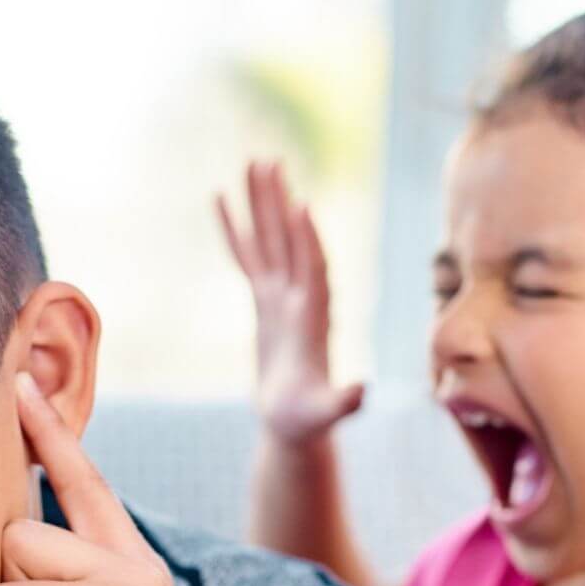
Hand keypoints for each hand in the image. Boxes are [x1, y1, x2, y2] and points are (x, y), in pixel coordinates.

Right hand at [216, 159, 363, 445]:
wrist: (297, 424)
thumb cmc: (309, 422)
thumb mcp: (326, 414)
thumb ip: (345, 402)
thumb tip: (363, 392)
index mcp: (316, 318)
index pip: (313, 269)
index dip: (308, 240)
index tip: (301, 204)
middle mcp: (301, 298)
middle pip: (290, 240)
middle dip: (279, 202)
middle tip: (268, 161)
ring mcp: (281, 297)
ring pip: (270, 239)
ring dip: (261, 202)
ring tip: (252, 162)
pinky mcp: (264, 302)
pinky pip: (247, 257)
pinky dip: (235, 229)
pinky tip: (221, 198)